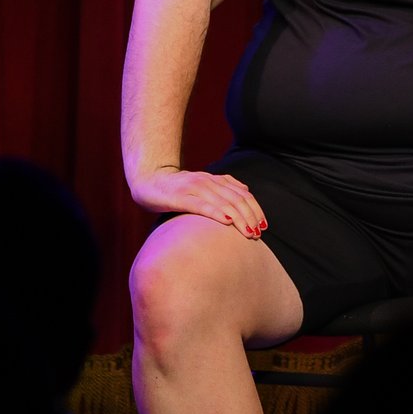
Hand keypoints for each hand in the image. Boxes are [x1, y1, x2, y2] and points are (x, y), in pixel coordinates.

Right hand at [129, 165, 268, 237]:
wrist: (148, 180)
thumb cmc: (176, 188)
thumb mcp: (202, 186)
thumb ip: (222, 187)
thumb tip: (245, 191)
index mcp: (214, 179)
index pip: (242, 194)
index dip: (255, 209)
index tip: (263, 225)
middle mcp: (207, 181)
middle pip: (236, 199)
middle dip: (250, 217)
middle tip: (258, 234)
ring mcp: (193, 187)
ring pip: (223, 202)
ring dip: (239, 218)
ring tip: (249, 233)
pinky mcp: (179, 197)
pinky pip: (201, 205)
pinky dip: (216, 212)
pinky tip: (226, 221)